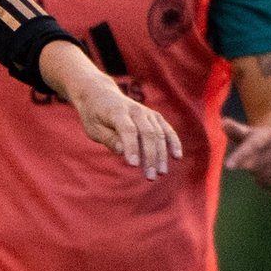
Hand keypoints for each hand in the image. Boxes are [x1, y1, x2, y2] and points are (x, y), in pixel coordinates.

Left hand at [39, 42, 181, 179]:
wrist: (100, 94)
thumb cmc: (94, 115)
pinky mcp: (154, 116)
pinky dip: (173, 142)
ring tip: (161, 173)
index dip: (131, 147)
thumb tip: (123, 151)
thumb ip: (109, 139)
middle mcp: (135, 110)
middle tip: (150, 177)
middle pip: (147, 133)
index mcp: (117, 112)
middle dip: (150, 156)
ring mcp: (147, 112)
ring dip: (162, 154)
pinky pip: (166, 129)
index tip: (133, 165)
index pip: (128, 130)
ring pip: (159, 133)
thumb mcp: (93, 128)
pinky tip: (177, 157)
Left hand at [222, 116, 270, 187]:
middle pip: (257, 165)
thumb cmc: (259, 139)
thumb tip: (223, 123)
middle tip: (247, 163)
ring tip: (257, 167)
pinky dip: (266, 182)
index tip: (228, 166)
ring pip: (265, 176)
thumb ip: (234, 129)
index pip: (253, 146)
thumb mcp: (248, 132)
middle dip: (248, 166)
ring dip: (256, 175)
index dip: (240, 157)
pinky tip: (266, 174)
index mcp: (270, 134)